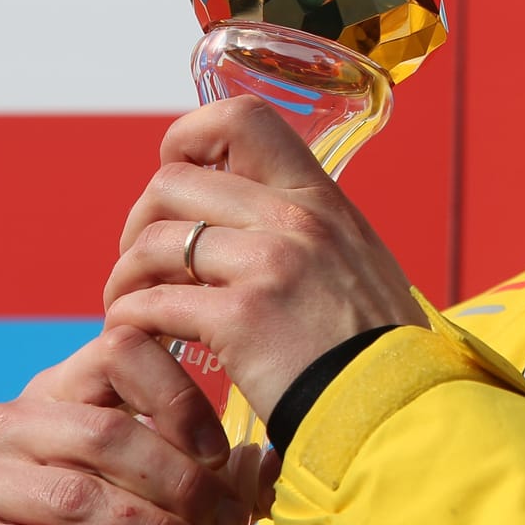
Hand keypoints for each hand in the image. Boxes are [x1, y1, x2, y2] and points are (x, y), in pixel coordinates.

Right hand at [0, 324, 267, 524]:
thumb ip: (209, 471)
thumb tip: (265, 463)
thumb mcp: (159, 491)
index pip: (120, 350)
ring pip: (81, 495)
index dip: (178, 396)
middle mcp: (11, 420)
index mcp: (61, 386)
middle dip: (182, 483)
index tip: (222, 451)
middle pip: (106, 432)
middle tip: (230, 523)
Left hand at [103, 95, 425, 419]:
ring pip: (151, 243)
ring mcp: (268, 265)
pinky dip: (131, 323)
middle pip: (173, 182)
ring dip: (126, 278)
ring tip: (133, 309)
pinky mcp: (241, 320)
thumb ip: (307, 234)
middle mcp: (294, 218)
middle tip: (143, 265)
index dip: (190, 138)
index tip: (179, 180)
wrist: (398, 406)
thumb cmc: (376, 348)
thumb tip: (248, 224)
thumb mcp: (356, 262)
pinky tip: (142, 343)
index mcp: (320, 198)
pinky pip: (151, 305)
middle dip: (139, 222)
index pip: (242, 118)